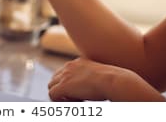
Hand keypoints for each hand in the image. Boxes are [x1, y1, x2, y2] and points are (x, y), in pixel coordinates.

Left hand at [48, 58, 165, 101]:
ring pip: (51, 86)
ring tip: (76, 102)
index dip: (67, 85)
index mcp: (78, 62)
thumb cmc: (114, 82)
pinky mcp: (64, 85)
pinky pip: (52, 95)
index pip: (63, 72)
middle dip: (61, 90)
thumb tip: (95, 87)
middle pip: (55, 79)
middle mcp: (69, 66)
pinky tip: (75, 103)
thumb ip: (94, 78)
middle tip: (76, 100)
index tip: (78, 94)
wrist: (114, 81)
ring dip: (60, 96)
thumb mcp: (102, 76)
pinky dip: (60, 101)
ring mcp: (65, 75)